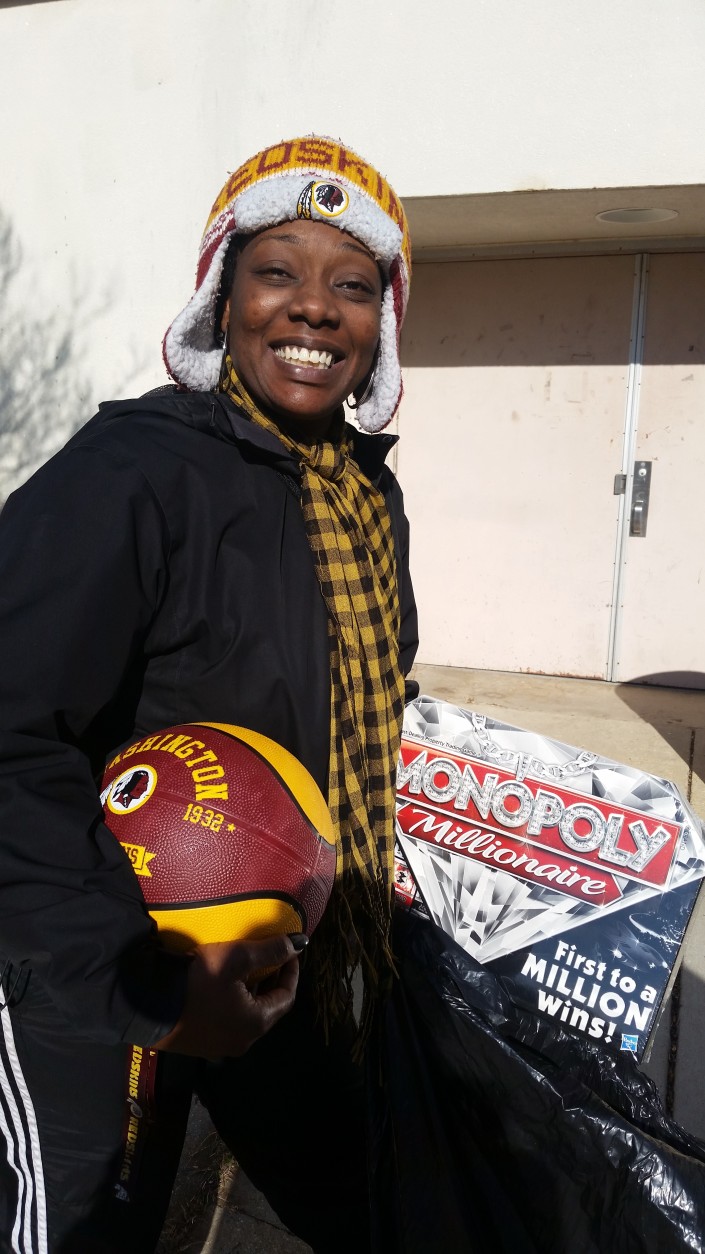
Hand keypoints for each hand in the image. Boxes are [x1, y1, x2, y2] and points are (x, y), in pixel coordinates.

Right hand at [154, 934, 300, 1058]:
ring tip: (248, 967)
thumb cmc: (196, 981)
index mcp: (256, 1024)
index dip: (291, 971)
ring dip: (253, 992)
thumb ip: (270, 950)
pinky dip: (235, 1002)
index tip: (290, 950)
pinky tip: (224, 985)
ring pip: (248, 1015)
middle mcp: (242, 1041)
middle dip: (272, 981)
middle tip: (271, 957)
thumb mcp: (235, 958)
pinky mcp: (201, 1044)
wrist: (144, 1005)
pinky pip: (229, 1021)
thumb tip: (301, 942)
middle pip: (268, 1008)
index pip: (287, 997)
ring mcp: (220, 1046)